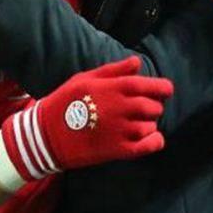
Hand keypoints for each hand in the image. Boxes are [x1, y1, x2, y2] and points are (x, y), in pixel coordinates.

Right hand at [0, 57, 171, 189]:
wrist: (46, 134)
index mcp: (111, 88)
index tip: (166, 89)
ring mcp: (119, 131)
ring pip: (150, 126)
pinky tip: (151, 138)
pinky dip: (155, 141)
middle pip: (152, 107)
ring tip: (139, 123)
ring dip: (150, 124)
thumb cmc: (65, 102)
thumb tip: (137, 62)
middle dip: (154, 106)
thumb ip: (113, 70)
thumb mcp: (85, 79)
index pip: (147, 86)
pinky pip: (147, 146)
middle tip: (146, 108)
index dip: (162, 87)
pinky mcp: (117, 150)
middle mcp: (119, 108)